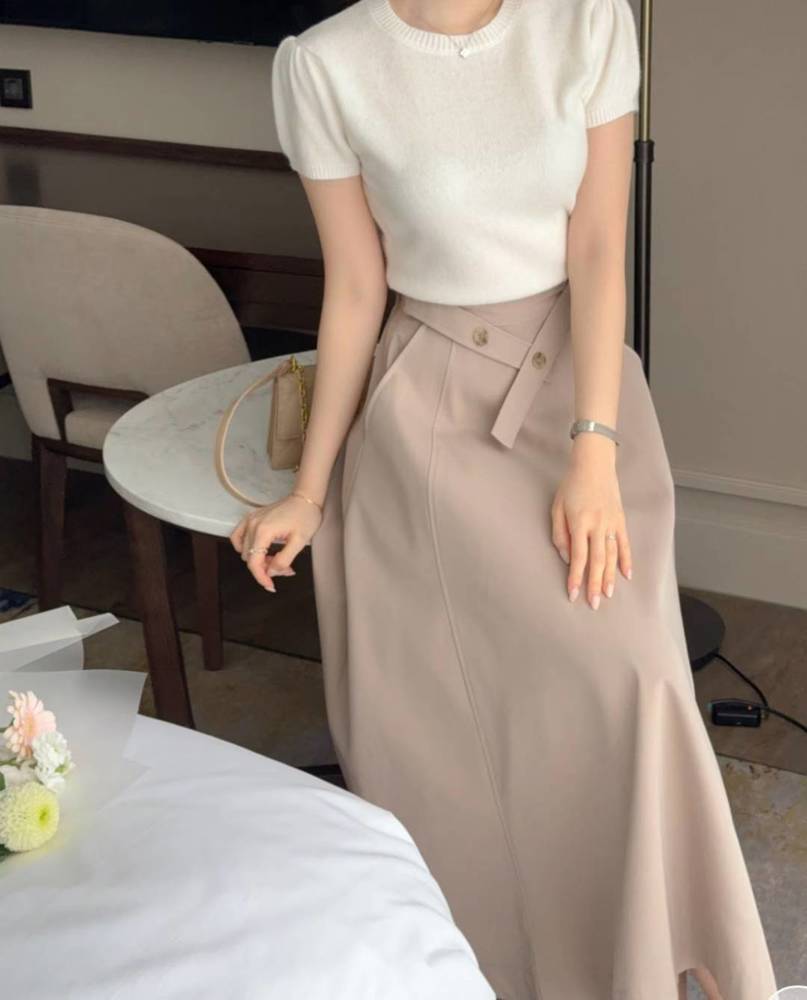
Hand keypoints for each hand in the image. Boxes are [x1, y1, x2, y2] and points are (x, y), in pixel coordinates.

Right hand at [229, 493, 322, 591]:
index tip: (271, 586)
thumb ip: (284, 559)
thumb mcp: (300, 542)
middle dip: (265, 568)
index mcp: (264, 531)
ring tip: (275, 559)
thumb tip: (271, 572)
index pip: (254, 562)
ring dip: (258, 559)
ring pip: (244, 550)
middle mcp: (252, 525)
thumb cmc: (306, 517)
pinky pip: (238, 536)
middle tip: (285, 568)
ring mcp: (250, 520)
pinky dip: (244, 547)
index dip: (261, 578)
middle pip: (250, 558)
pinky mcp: (251, 518)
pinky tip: (258, 550)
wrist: (305, 498)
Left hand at [550, 436, 632, 608]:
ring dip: (610, 577)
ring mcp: (612, 523)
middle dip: (595, 584)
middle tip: (594, 604)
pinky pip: (624, 544)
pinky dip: (626, 560)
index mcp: (579, 522)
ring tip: (608, 595)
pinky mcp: (620, 520)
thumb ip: (560, 534)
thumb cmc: (571, 485)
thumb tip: (565, 557)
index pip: (577, 557)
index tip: (572, 594)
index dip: (575, 577)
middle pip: (597, 561)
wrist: (594, 464)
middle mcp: (598, 525)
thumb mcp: (557, 507)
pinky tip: (626, 575)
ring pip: (612, 555)